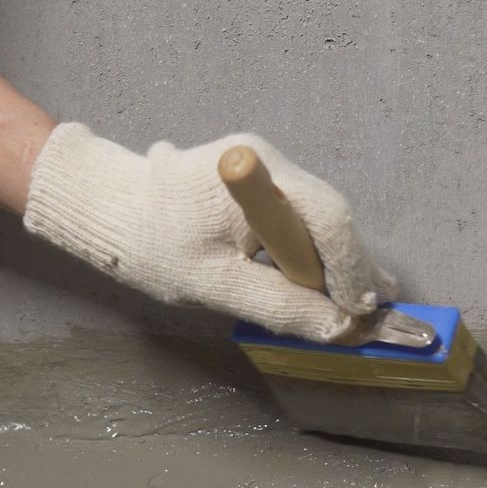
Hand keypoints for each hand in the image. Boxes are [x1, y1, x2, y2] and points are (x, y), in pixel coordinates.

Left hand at [24, 124, 399, 342]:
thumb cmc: (154, 246)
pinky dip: (314, 253)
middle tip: (372, 312)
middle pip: (329, 215)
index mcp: (253, 172)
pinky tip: (326, 284)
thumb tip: (337, 328)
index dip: (351, 265)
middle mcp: (268, 160)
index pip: (326, 215)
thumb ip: (277, 306)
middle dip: (350, 265)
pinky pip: (301, 217)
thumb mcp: (215, 285)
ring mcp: (267, 168)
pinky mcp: (263, 182)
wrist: (114, 212)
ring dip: (334, 262)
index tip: (361, 309)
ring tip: (355, 304)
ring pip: (319, 218)